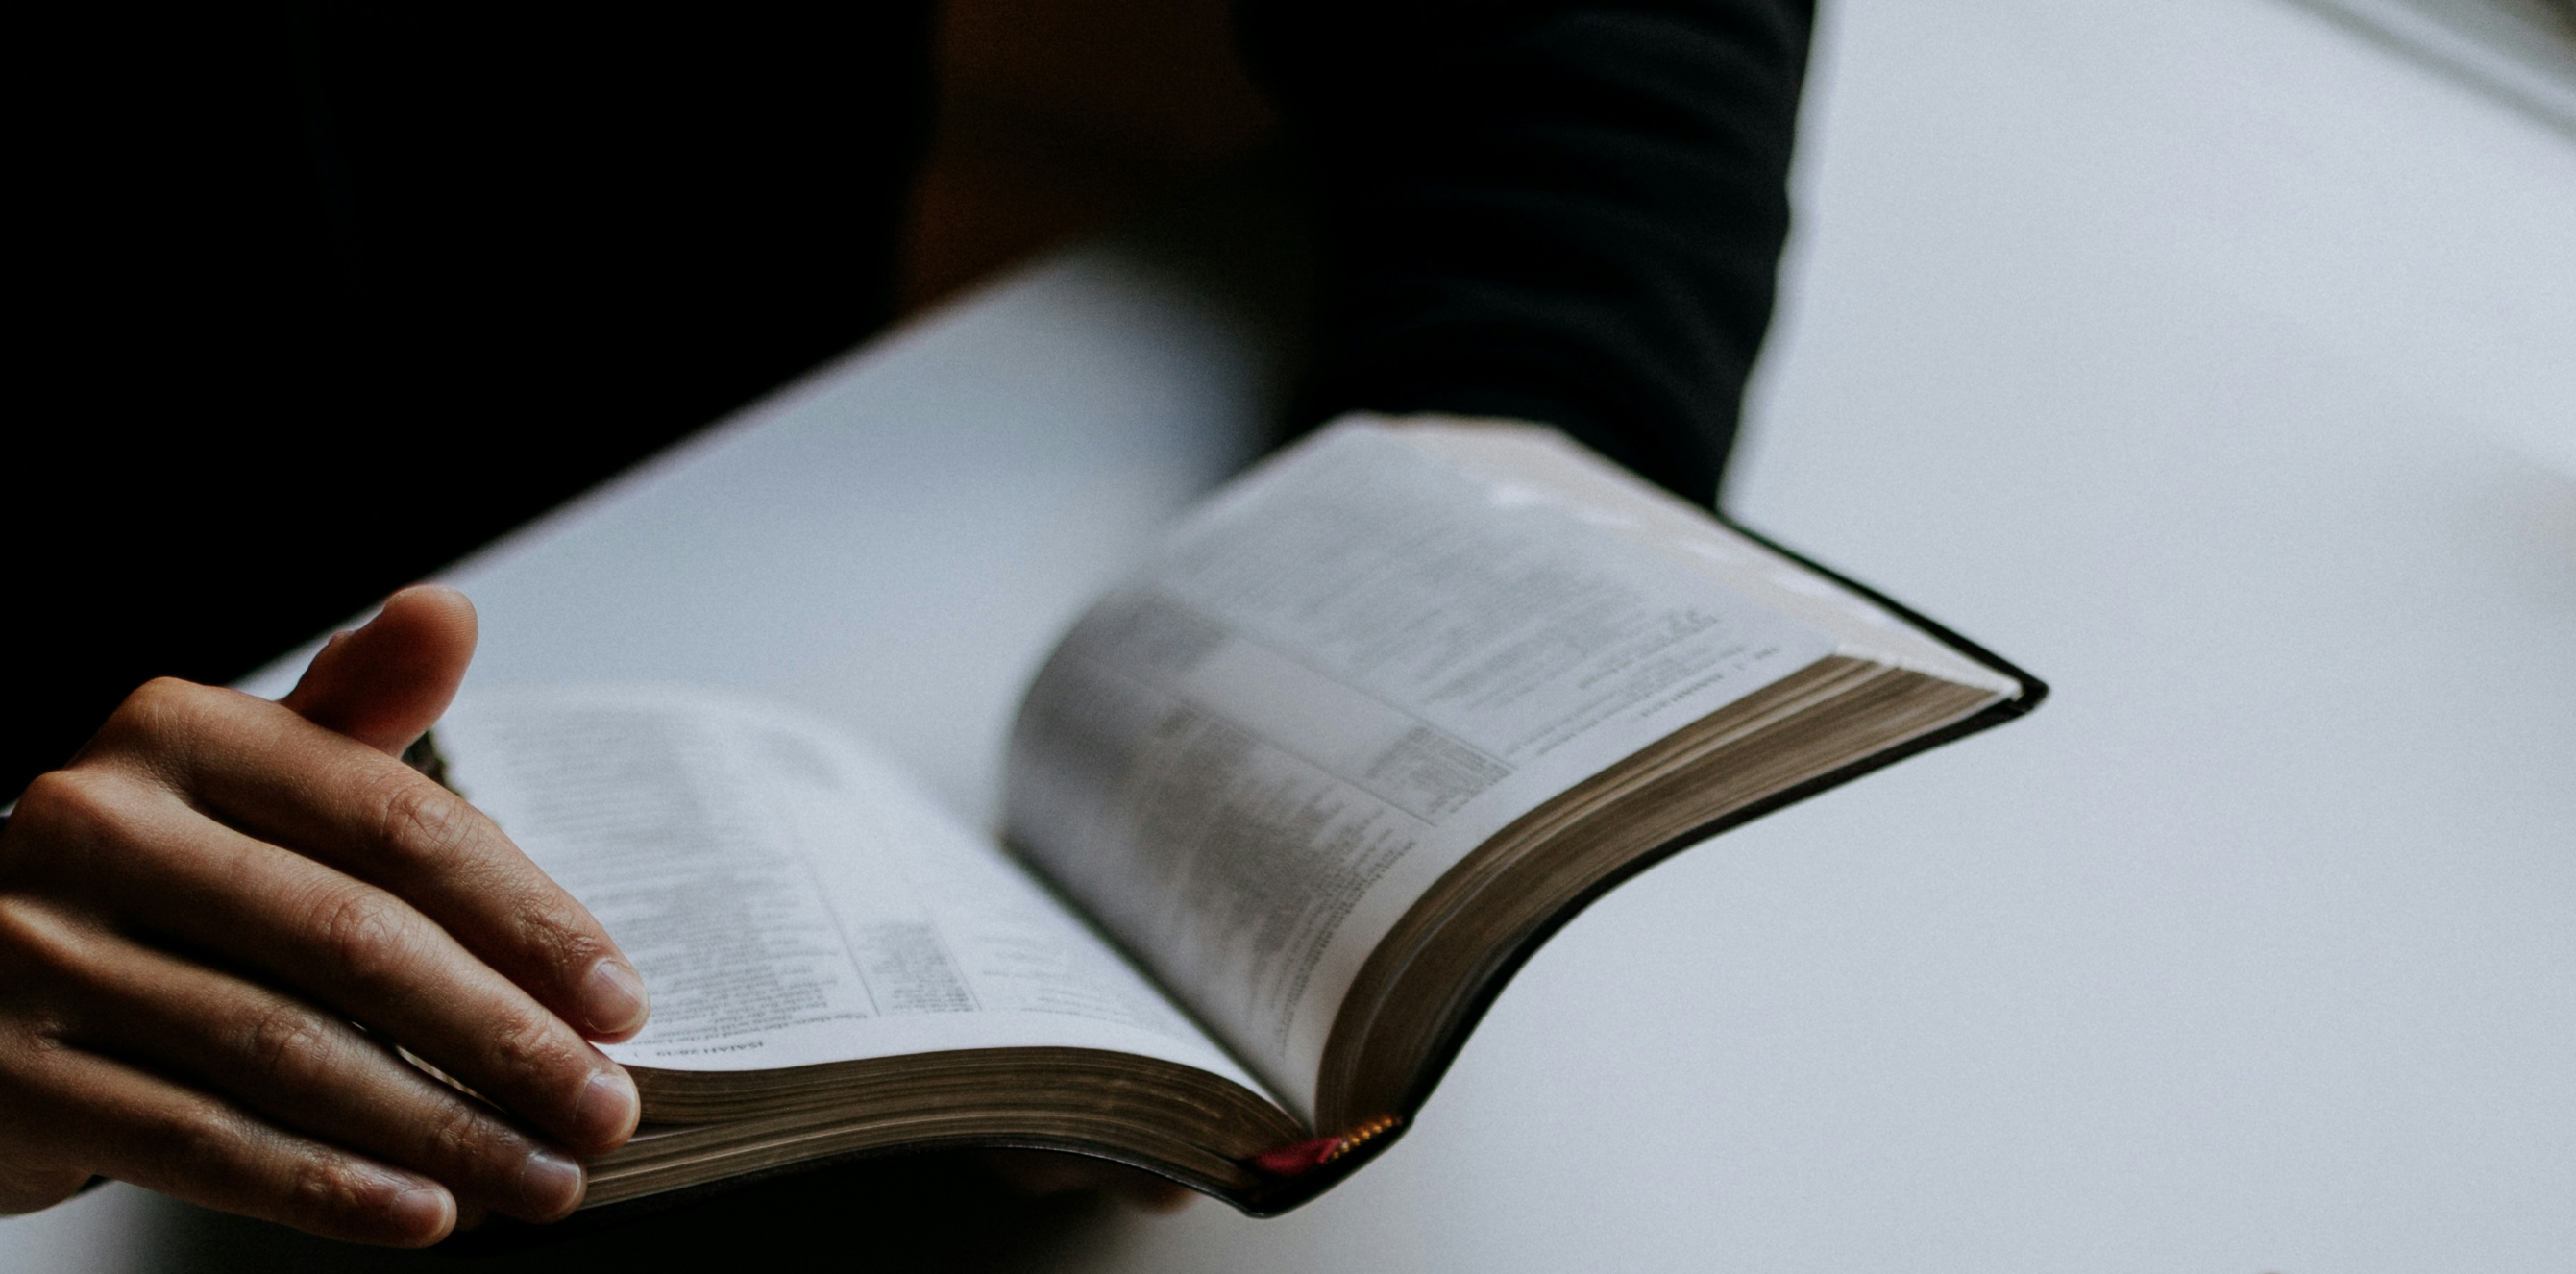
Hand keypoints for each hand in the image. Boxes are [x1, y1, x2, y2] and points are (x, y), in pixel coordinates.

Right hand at [0, 587, 650, 1245]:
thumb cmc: (153, 872)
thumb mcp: (249, 774)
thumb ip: (357, 712)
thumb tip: (443, 614)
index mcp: (176, 733)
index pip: (396, 825)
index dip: (526, 919)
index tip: (619, 1000)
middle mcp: (93, 827)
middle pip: (353, 945)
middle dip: (504, 1040)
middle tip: (603, 1106)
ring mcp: (33, 953)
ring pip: (287, 1055)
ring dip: (441, 1129)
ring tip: (545, 1175)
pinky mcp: (7, 1076)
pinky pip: (199, 1142)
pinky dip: (327, 1188)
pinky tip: (425, 1211)